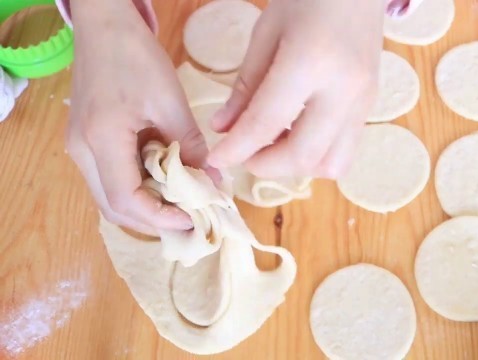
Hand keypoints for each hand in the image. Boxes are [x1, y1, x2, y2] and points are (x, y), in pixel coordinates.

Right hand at [65, 0, 206, 233]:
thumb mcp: (170, 102)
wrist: (104, 28)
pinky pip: (108, 178)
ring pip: (109, 196)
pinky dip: (136, 188)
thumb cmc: (137, 58)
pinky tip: (163, 182)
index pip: (126, 199)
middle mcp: (81, 150)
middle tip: (189, 219)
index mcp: (101, 139)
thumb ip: (190, 146)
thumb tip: (212, 181)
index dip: (160, 217)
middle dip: (152, 220)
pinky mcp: (84, 141)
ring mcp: (78, 147)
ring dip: (144, 206)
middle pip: (113, 207)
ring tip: (180, 204)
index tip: (193, 219)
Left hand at [207, 0, 384, 178]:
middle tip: (244, 154)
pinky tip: (297, 135)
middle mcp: (343, 89)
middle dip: (265, 165)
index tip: (216, 159)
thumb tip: (222, 129)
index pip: (266, 123)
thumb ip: (245, 86)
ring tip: (274, 144)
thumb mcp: (266, 32)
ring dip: (295, 166)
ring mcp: (364, 101)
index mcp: (309, 62)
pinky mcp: (371, 107)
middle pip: (302, 155)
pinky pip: (345, 152)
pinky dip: (316, 156)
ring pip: (330, 164)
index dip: (236, 148)